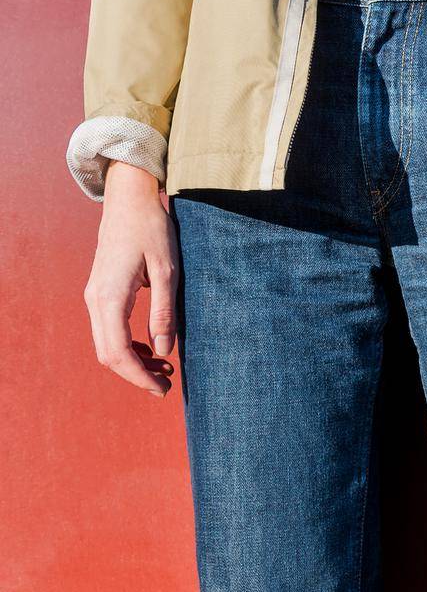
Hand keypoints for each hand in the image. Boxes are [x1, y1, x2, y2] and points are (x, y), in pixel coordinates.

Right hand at [84, 160, 177, 396]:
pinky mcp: (101, 292)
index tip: (163, 390)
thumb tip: (164, 352)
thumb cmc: (152, 231)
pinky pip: (109, 329)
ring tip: (165, 369)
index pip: (118, 352)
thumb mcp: (167, 272)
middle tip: (167, 385)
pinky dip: (128, 345)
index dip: (139, 376)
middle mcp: (95, 300)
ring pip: (107, 343)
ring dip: (133, 361)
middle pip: (108, 354)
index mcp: (110, 297)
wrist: (130, 201)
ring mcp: (94, 296)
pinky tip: (152, 348)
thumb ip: (164, 313)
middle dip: (136, 374)